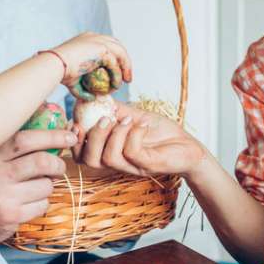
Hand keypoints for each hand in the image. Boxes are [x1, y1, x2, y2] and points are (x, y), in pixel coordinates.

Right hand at [0, 128, 75, 263]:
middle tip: (59, 168)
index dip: (52, 136)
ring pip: (46, 185)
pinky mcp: (11, 215)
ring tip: (36, 189)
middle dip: (57, 164)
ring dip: (48, 187)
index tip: (70, 137)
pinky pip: (42, 204)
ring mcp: (2, 195)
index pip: (25, 139)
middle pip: (41, 161)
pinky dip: (42, 203)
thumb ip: (18, 148)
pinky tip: (28, 204)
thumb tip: (60, 134)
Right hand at [51, 33, 131, 100]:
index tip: (119, 71)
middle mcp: (94, 37)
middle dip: (124, 61)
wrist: (54, 66)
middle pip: (117, 46)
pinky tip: (116, 85)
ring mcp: (98, 41)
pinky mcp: (101, 48)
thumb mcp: (74, 80)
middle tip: (127, 77)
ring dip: (126, 67)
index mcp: (87, 39)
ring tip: (127, 81)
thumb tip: (92, 97)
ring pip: (120, 53)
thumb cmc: (60, 73)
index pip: (107, 45)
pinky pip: (115, 63)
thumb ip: (84, 87)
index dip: (115, 58)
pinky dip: (117, 74)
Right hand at [73, 102, 204, 176]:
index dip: (74, 141)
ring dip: (115, 133)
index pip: (80, 156)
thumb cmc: (163, 134)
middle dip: (92, 136)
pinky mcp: (148, 166)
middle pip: (89, 161)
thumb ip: (115, 110)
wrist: (189, 146)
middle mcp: (119, 164)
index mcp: (110, 153)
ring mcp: (133, 167)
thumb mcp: (135, 117)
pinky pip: (132, 152)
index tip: (77, 121)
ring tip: (128, 119)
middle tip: (106, 118)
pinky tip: (143, 124)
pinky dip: (134, 133)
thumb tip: (96, 97)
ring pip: (108, 158)